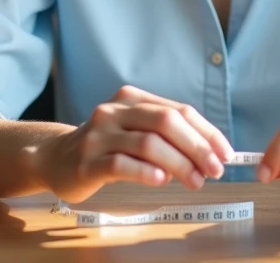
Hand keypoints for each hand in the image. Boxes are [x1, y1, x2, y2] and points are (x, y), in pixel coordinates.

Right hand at [26, 85, 233, 203]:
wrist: (54, 158)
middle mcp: (115, 110)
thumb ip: (165, 135)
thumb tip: (209, 153)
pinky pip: (121, 164)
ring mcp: (99, 135)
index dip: (206, 132)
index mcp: (132, 98)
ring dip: (178, 164)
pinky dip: (146, 172)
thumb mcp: (133, 129)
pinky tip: (161, 181)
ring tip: (195, 181)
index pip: (178, 111)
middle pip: (166, 122)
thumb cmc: (105, 146)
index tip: (225, 154)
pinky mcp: (87, 161)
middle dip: (197, 147)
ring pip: (148, 143)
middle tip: (215, 170)